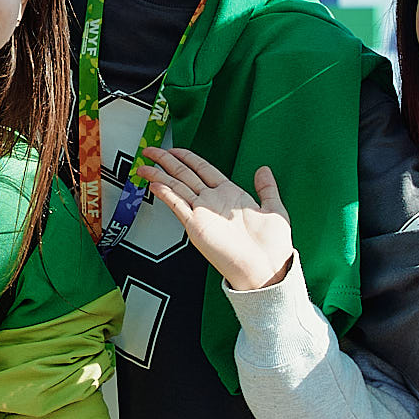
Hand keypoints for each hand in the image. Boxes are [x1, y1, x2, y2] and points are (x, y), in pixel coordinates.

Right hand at [138, 148, 293, 292]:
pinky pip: (177, 205)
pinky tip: (154, 184)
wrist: (265, 269)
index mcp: (231, 195)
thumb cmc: (270, 246)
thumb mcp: (274, 209)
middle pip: (185, 174)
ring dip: (160, 174)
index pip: (204, 169)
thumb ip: (267, 188)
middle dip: (166, 161)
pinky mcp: (196, 226)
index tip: (174, 149)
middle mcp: (213, 202)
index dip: (188, 157)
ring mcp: (203, 213)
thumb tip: (263, 170)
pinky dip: (165, 194)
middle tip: (151, 151)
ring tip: (144, 165)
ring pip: (177, 187)